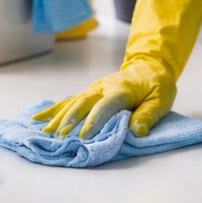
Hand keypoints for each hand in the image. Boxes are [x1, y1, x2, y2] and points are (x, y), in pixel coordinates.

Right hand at [33, 0, 201, 138]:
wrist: (149, 65)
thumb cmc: (157, 84)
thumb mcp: (162, 99)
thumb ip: (149, 114)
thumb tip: (137, 131)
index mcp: (121, 90)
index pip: (105, 106)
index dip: (94, 122)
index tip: (83, 136)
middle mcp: (103, 88)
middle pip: (83, 103)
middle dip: (70, 120)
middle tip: (59, 136)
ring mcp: (94, 89)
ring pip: (73, 102)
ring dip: (59, 117)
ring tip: (46, 131)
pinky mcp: (89, 92)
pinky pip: (69, 101)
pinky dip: (55, 109)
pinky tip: (40, 118)